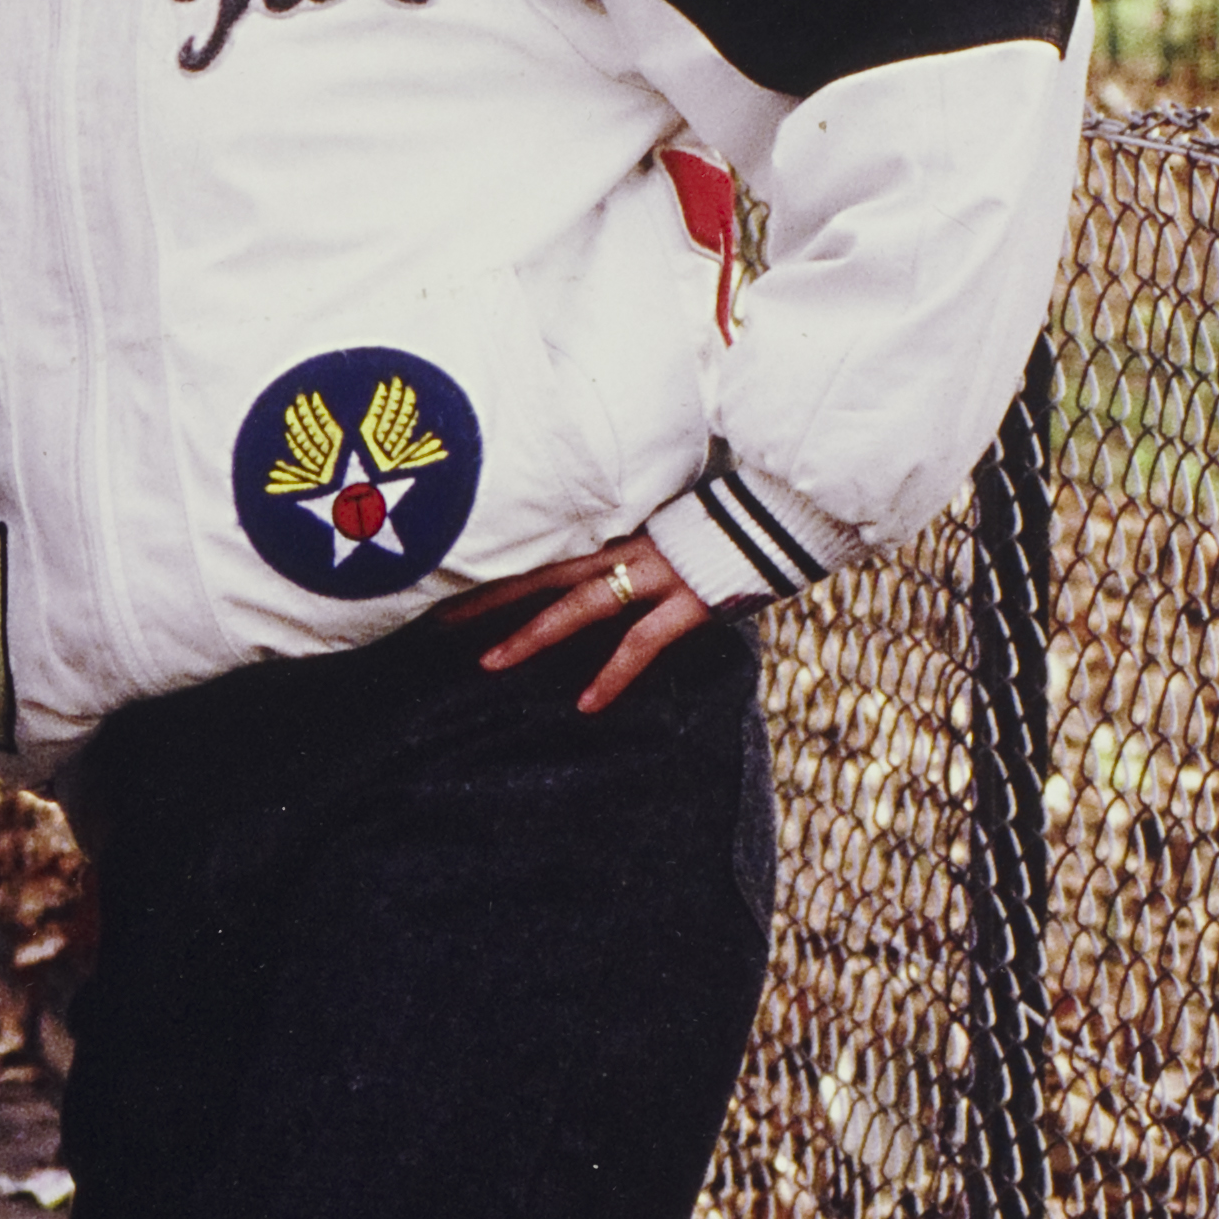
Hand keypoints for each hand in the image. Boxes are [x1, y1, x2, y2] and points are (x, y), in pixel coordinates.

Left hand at [460, 529, 712, 713]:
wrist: (783, 513)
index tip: (448, 586)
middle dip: (489, 599)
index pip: (545, 554)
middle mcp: (627, 552)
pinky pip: (642, 642)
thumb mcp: (667, 538)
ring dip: (533, 636)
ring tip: (489, 665)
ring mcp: (657, 576)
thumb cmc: (726, 533)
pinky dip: (614, 674)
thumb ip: (634, 556)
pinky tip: (588, 705)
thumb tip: (607, 578)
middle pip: (544, 575)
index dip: (498, 572)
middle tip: (436, 622)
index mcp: (618, 537)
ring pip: (582, 606)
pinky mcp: (688, 602)